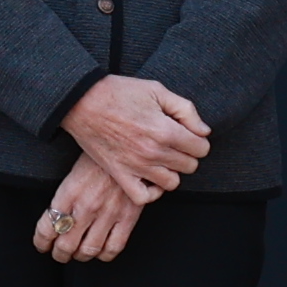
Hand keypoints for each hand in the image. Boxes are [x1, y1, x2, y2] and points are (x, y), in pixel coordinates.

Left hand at [35, 160, 146, 262]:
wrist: (129, 143)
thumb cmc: (100, 154)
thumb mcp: (73, 170)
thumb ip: (64, 195)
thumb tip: (55, 214)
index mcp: (68, 193)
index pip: (46, 228)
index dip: (41, 241)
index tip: (42, 244)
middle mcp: (86, 207)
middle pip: (65, 245)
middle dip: (59, 254)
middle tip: (58, 253)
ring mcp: (108, 214)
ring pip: (88, 250)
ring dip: (80, 256)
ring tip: (78, 254)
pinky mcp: (127, 216)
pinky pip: (114, 247)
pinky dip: (104, 254)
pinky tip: (101, 251)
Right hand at [60, 73, 207, 203]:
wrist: (83, 101)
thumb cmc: (120, 92)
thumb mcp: (157, 90)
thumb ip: (186, 110)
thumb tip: (204, 132)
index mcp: (166, 130)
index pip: (201, 148)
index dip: (198, 139)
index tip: (188, 133)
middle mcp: (154, 152)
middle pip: (190, 166)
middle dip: (187, 154)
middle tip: (175, 143)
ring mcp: (136, 166)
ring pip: (172, 183)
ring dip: (172, 171)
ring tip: (163, 158)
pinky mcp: (120, 174)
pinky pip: (143, 197)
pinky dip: (151, 192)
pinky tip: (150, 177)